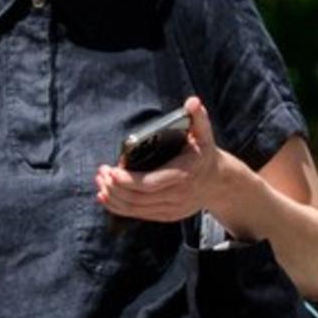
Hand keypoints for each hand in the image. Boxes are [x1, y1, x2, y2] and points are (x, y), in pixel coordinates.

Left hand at [95, 97, 234, 225]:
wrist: (218, 183)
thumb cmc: (204, 154)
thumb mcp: (205, 135)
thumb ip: (199, 118)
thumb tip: (193, 102)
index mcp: (182, 176)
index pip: (150, 184)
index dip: (128, 180)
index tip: (111, 170)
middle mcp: (176, 196)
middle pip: (137, 198)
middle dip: (114, 187)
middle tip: (101, 173)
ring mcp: (170, 209)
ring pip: (135, 209)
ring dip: (113, 197)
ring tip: (100, 182)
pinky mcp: (165, 216)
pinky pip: (138, 214)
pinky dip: (118, 208)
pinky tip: (105, 198)